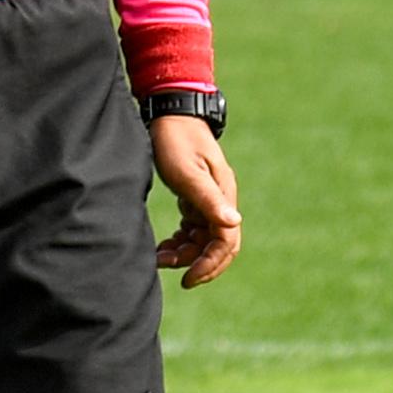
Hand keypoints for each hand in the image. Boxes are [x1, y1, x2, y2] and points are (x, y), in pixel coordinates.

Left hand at [149, 114, 240, 286]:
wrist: (169, 114)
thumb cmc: (175, 140)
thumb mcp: (187, 172)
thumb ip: (208, 199)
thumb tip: (234, 223)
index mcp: (222, 195)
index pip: (226, 241)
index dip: (209, 264)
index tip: (187, 278)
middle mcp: (220, 200)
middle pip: (218, 245)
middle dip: (198, 263)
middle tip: (174, 275)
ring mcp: (208, 199)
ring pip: (203, 239)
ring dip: (184, 253)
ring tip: (159, 257)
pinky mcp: (195, 197)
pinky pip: (193, 229)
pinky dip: (180, 241)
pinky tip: (162, 246)